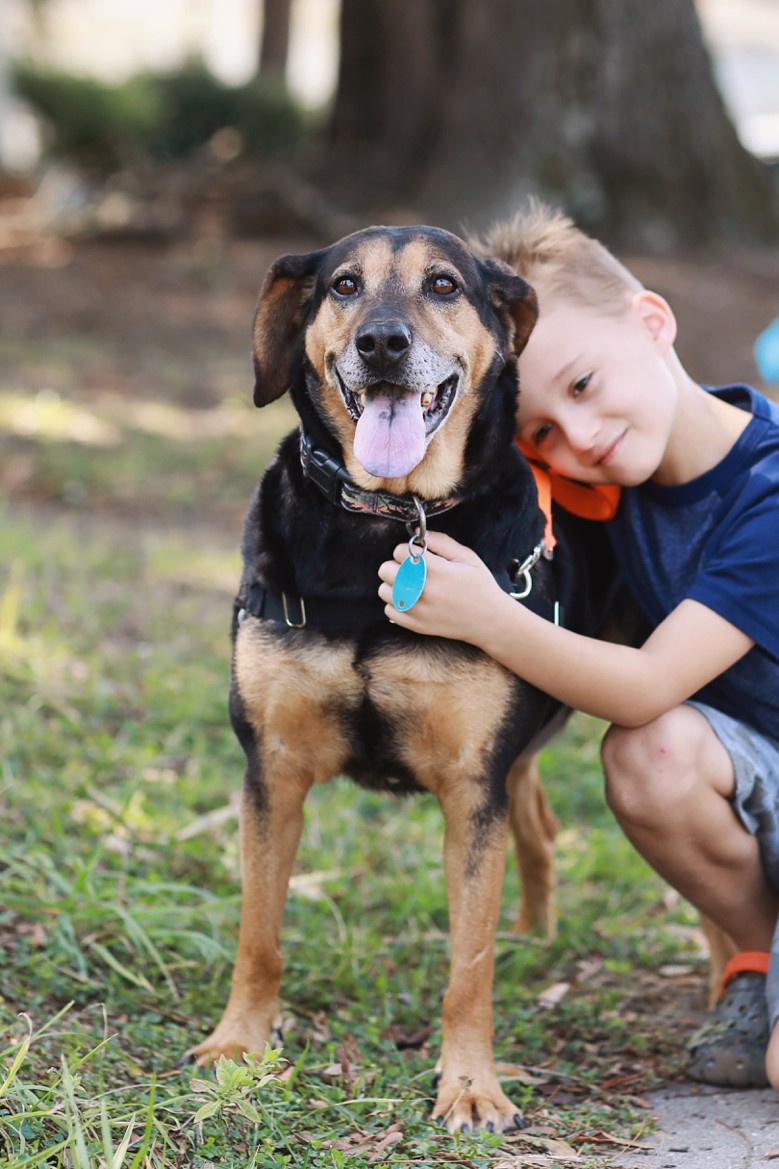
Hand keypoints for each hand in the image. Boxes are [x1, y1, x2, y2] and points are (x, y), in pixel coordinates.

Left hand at [377, 531, 506, 644]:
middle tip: (412, 569)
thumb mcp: (467, 557)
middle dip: (397, 565)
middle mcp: (424, 591)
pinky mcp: (415, 625)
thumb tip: (416, 533)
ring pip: (384, 591)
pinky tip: (412, 600)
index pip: (399, 552)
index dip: (408, 550)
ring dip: (395, 584)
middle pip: (385, 570)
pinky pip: (389, 610)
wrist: (489, 620)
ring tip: (411, 585)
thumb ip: (441, 542)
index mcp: (437, 571)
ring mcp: (418, 611)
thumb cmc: (480, 586)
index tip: (418, 556)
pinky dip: (397, 604)